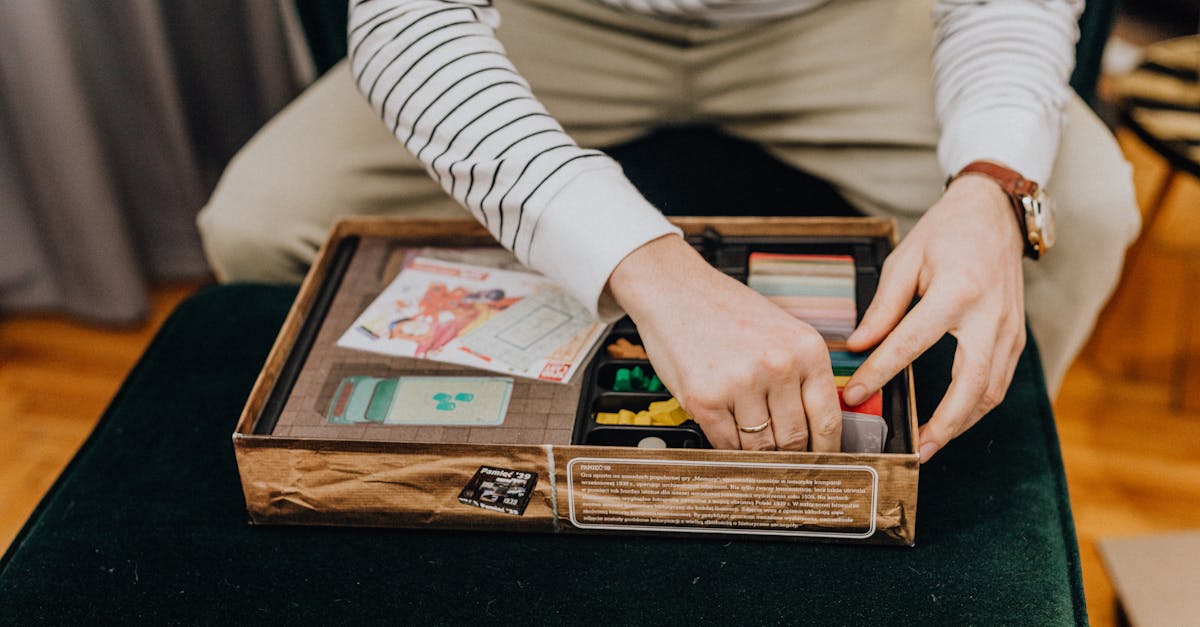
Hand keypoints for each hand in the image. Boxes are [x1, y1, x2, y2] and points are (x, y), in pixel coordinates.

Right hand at [607, 235, 841, 451]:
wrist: (673, 290)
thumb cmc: (725, 311)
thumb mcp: (782, 333)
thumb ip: (802, 376)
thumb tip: (816, 428)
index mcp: (807, 349)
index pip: (827, 419)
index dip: (825, 451)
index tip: (819, 463)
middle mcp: (778, 366)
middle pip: (794, 439)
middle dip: (788, 456)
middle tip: (782, 462)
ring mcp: (741, 384)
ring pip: (760, 447)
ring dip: (755, 452)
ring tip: (746, 437)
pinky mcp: (705, 399)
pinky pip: (725, 444)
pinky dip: (727, 447)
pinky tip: (724, 431)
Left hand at [842, 174, 1025, 462]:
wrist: (994, 214)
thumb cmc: (946, 233)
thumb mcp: (906, 259)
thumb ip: (883, 307)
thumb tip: (858, 347)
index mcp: (957, 292)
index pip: (911, 343)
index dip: (880, 372)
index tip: (853, 394)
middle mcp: (990, 316)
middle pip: (971, 384)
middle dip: (943, 423)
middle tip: (915, 449)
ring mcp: (1010, 330)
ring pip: (991, 392)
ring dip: (962, 424)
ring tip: (930, 446)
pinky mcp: (1016, 338)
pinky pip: (999, 384)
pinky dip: (976, 408)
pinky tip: (952, 422)